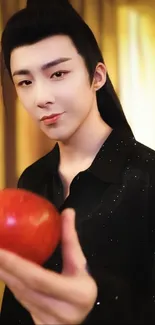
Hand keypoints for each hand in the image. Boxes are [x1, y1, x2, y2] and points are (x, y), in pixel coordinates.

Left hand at [0, 208, 96, 323]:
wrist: (82, 317)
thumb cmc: (82, 287)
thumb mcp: (79, 263)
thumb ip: (71, 238)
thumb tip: (67, 212)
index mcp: (76, 294)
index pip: (39, 279)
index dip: (16, 264)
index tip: (0, 250)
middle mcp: (61, 311)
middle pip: (24, 288)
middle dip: (4, 268)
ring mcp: (47, 320)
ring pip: (19, 295)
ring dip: (5, 275)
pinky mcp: (38, 323)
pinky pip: (20, 300)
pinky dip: (11, 283)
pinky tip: (3, 270)